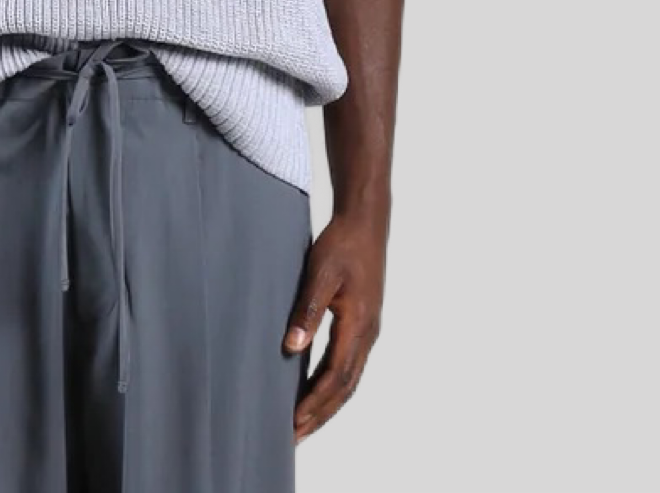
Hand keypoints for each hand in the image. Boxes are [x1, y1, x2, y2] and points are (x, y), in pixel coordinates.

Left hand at [284, 209, 387, 444]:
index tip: (295, 422)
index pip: (336, 376)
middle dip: (320, 413)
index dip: (315, 402)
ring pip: (349, 379)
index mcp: (358, 323)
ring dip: (327, 404)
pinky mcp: (363, 324)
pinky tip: (317, 390)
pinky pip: (349, 364)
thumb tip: (291, 347)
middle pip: (345, 386)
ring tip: (304, 423)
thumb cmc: (342, 244)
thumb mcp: (320, 273)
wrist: (366, 223)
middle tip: (295, 436)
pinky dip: (333, 385)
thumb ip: (307, 311)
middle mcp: (368, 333)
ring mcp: (368, 330)